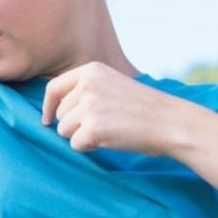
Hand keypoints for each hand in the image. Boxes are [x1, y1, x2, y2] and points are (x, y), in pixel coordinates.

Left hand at [41, 61, 192, 155]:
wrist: (170, 122)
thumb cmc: (144, 108)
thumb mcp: (113, 85)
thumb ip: (86, 90)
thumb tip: (53, 111)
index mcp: (91, 70)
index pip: (54, 88)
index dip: (48, 107)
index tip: (46, 120)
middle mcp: (87, 84)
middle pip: (59, 114)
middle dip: (75, 125)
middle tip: (104, 125)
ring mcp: (88, 105)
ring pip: (64, 130)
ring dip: (82, 136)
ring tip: (109, 131)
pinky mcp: (92, 127)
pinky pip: (76, 144)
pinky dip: (90, 147)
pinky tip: (111, 139)